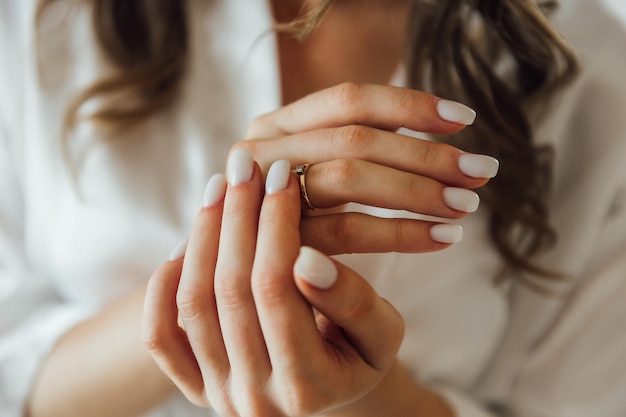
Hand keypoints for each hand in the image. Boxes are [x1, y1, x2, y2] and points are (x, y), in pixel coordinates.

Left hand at [143, 155, 404, 415]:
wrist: (332, 388)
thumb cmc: (361, 353)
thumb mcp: (381, 331)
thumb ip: (352, 301)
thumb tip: (305, 259)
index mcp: (308, 386)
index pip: (276, 289)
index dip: (276, 226)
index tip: (281, 176)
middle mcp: (255, 398)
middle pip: (231, 291)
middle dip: (238, 218)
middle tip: (246, 166)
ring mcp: (217, 393)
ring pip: (193, 304)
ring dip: (203, 236)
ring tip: (220, 187)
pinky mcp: (193, 385)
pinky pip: (159, 335)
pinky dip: (162, 286)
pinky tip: (187, 241)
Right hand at [236, 83, 498, 254]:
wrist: (240, 269)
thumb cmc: (289, 212)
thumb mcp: (313, 169)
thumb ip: (354, 145)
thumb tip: (443, 126)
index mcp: (276, 123)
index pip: (348, 99)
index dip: (409, 105)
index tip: (465, 117)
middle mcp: (261, 151)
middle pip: (354, 138)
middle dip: (425, 153)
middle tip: (482, 169)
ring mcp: (262, 196)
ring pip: (350, 178)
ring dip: (417, 191)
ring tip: (467, 204)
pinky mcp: (275, 242)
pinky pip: (347, 231)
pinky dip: (401, 233)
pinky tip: (444, 237)